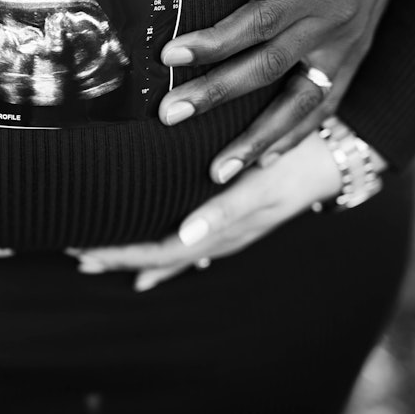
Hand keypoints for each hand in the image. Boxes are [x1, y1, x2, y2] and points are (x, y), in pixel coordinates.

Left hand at [69, 130, 344, 291]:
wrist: (338, 153)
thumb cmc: (295, 164)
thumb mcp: (260, 186)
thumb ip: (224, 213)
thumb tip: (185, 240)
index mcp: (220, 232)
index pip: (157, 254)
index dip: (119, 255)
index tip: (82, 250)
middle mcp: (220, 237)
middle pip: (159, 256)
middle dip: (118, 256)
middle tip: (76, 254)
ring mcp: (229, 230)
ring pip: (173, 250)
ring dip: (137, 254)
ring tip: (101, 255)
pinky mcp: (235, 216)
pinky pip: (194, 243)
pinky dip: (169, 253)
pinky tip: (157, 260)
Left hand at [158, 0, 414, 182]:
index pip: (253, 25)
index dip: (209, 44)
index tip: (169, 56)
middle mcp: (332, 26)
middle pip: (265, 70)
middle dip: (215, 95)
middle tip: (170, 115)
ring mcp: (345, 46)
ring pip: (299, 104)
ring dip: (258, 139)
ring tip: (220, 171)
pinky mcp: (354, 54)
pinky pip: (326, 104)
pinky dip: (299, 135)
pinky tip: (271, 158)